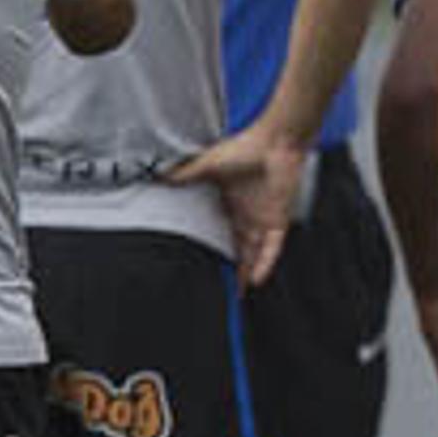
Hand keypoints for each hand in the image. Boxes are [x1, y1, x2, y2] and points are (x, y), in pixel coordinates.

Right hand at [166, 122, 307, 286]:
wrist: (275, 142)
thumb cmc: (246, 147)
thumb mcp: (208, 163)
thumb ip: (186, 174)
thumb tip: (160, 177)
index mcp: (231, 205)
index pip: (221, 233)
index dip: (214, 249)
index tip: (202, 263)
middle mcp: (247, 216)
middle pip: (237, 250)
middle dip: (230, 269)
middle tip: (219, 288)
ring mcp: (263, 220)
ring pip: (253, 255)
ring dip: (246, 273)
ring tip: (235, 294)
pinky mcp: (277, 221)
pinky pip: (272, 249)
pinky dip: (265, 264)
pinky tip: (256, 280)